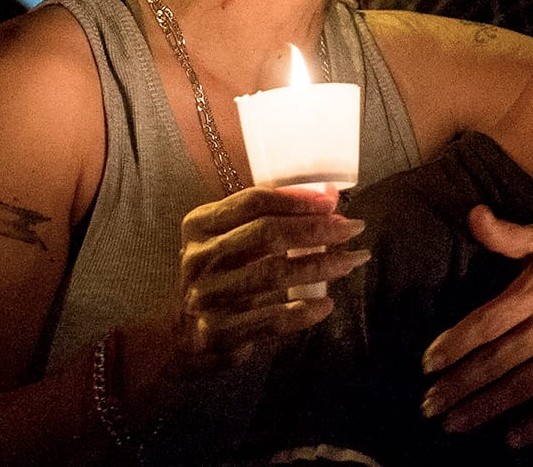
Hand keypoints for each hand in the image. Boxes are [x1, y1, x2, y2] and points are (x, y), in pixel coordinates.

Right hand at [176, 186, 367, 368]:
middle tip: (352, 228)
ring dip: (321, 266)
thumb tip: (330, 198)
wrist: (180, 335)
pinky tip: (327, 304)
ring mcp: (208, 296)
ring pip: (273, 274)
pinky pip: (271, 320)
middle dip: (316, 229)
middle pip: (267, 234)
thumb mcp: (230, 240)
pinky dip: (303, 311)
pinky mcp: (218, 332)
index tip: (331, 202)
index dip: (296, 200)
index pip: (252, 202)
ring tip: (352, 260)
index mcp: (200, 225)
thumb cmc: (220, 276)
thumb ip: (273, 219)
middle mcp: (200, 258)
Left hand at [420, 205, 532, 446]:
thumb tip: (473, 214)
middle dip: (459, 385)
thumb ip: (506, 235)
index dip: (454, 344)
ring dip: (485, 408)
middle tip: (428, 405)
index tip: (427, 364)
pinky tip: (512, 439)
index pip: (486, 323)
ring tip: (453, 424)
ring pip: (522, 387)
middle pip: (496, 361)